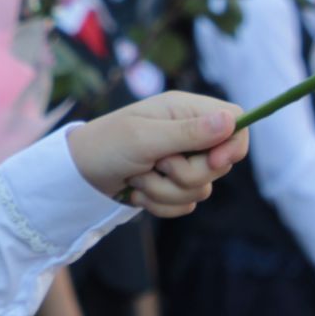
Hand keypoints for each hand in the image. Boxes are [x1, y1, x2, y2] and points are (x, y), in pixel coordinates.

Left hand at [67, 92, 247, 215]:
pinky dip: (160, 203)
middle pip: (220, 163)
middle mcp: (188, 134)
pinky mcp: (173, 185)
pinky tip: (138, 191)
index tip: (215, 161)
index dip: (233, 144)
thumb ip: (189, 132)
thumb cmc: (107, 145)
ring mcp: (182, 160)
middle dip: (186, 173)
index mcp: (185, 111)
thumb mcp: (146, 137)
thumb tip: (230, 120)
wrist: (78, 173)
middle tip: (156, 164)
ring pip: (202, 189)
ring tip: (138, 177)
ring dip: (165, 190)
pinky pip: (186, 204)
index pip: (236, 121)